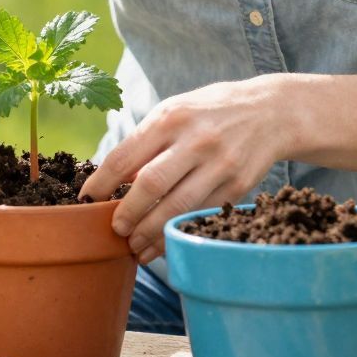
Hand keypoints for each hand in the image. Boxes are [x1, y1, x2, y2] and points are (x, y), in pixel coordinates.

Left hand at [79, 77, 295, 263]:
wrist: (271, 112)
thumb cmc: (211, 111)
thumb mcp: (176, 111)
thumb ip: (146, 142)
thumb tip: (115, 179)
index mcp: (171, 117)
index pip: (126, 155)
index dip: (101, 183)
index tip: (86, 200)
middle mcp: (195, 140)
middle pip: (150, 185)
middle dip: (126, 214)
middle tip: (115, 229)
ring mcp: (219, 164)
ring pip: (176, 207)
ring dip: (150, 232)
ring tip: (134, 245)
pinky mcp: (237, 186)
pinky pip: (200, 216)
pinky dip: (178, 233)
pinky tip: (163, 244)